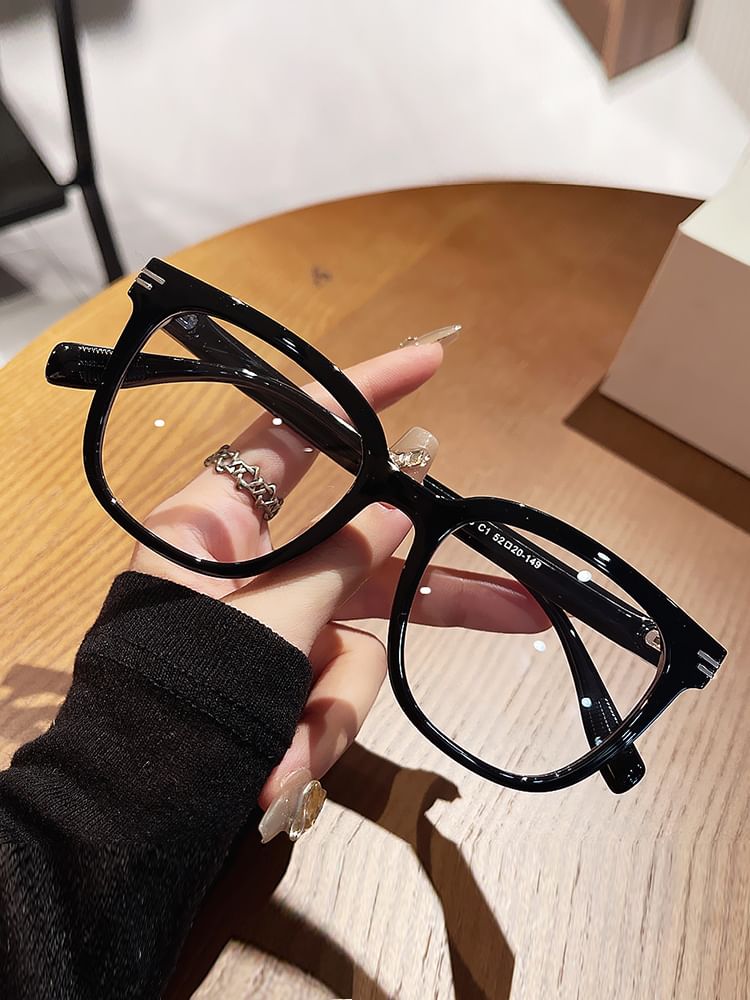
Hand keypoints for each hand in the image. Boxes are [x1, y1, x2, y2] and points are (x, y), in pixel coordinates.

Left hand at [130, 343, 544, 810]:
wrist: (126, 821)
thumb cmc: (174, 703)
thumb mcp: (259, 628)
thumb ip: (336, 565)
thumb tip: (398, 506)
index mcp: (220, 523)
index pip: (299, 432)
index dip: (366, 393)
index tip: (433, 360)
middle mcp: (255, 566)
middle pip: (366, 556)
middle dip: (433, 594)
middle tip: (527, 604)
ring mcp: (275, 627)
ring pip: (357, 644)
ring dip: (332, 709)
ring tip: (287, 757)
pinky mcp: (285, 680)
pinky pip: (332, 696)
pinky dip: (312, 738)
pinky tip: (273, 778)